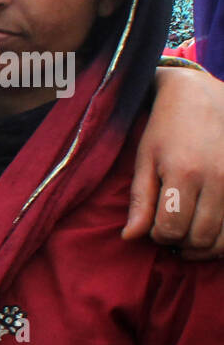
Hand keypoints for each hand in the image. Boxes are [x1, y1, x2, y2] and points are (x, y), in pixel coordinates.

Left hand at [126, 66, 223, 257]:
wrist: (202, 98)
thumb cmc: (167, 129)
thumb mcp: (145, 161)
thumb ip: (139, 201)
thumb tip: (130, 237)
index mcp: (185, 174)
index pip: (171, 229)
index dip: (158, 235)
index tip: (153, 226)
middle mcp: (218, 180)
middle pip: (200, 238)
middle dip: (180, 242)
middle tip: (170, 230)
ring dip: (203, 245)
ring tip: (188, 233)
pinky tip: (210, 230)